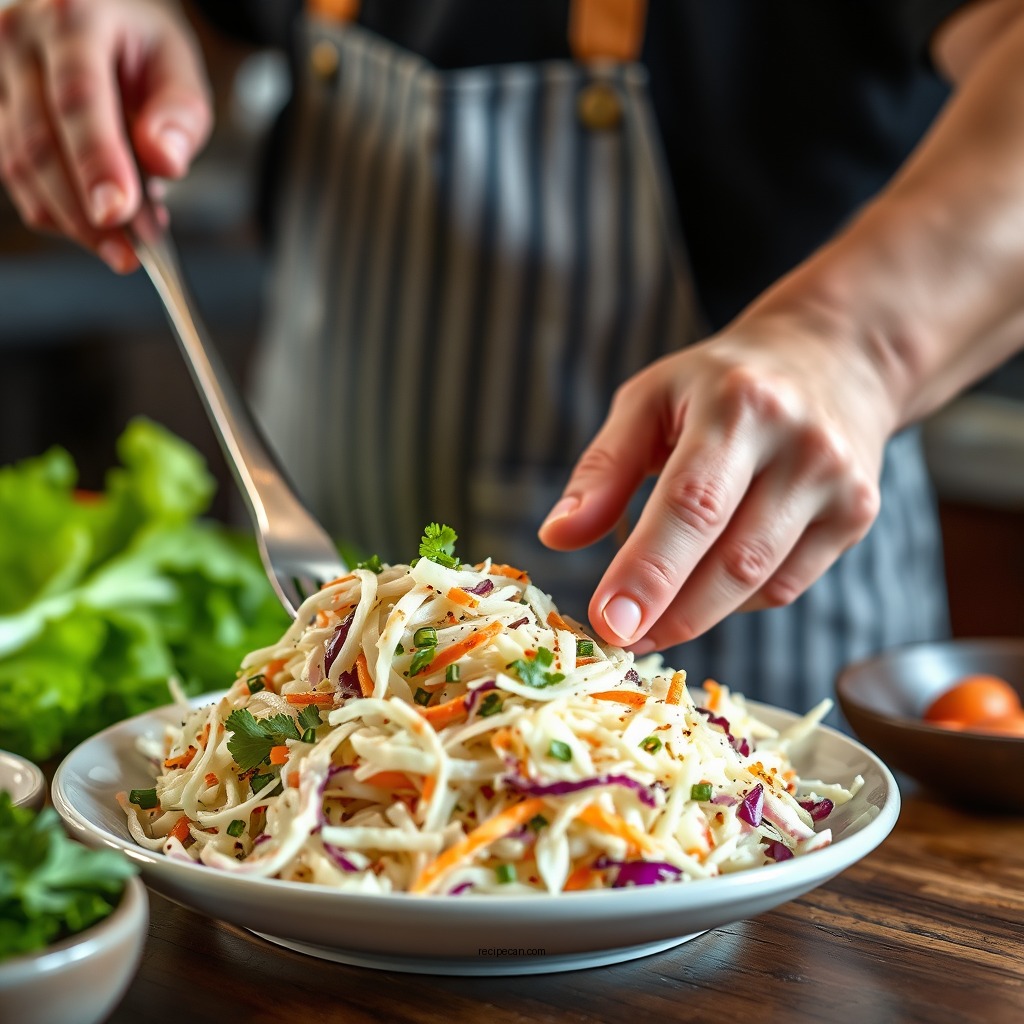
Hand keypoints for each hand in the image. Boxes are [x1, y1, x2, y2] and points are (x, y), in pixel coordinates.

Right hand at [0, 0, 210, 271]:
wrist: (105, 21)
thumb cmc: (141, 48)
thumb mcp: (179, 68)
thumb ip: (179, 116)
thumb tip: (165, 161)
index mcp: (74, 16)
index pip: (79, 99)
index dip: (96, 162)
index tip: (117, 213)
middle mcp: (20, 38)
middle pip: (40, 142)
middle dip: (84, 212)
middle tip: (129, 255)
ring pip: (18, 165)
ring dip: (72, 221)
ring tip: (124, 247)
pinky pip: (12, 174)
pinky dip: (56, 211)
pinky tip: (97, 226)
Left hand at [539, 308, 895, 652]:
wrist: (831, 360)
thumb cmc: (719, 384)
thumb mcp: (648, 399)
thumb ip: (602, 469)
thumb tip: (557, 537)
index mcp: (739, 405)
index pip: (691, 504)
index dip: (648, 571)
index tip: (607, 622)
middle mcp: (802, 444)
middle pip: (733, 557)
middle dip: (670, 613)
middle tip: (618, 640)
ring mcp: (841, 484)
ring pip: (761, 582)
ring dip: (696, 617)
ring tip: (647, 626)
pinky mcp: (858, 516)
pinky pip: (785, 585)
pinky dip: (734, 602)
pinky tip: (703, 590)